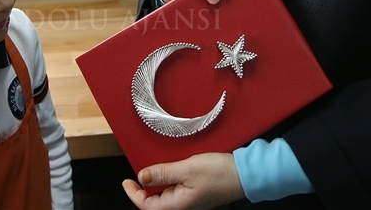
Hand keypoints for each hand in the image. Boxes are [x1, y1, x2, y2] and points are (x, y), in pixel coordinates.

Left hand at [122, 152, 244, 209]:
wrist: (244, 173)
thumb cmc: (219, 173)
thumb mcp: (186, 168)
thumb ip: (163, 173)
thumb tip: (142, 176)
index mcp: (178, 205)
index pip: (146, 206)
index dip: (133, 193)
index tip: (126, 180)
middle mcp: (183, 205)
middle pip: (155, 200)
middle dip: (145, 186)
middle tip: (139, 169)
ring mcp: (190, 199)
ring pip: (165, 193)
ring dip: (158, 180)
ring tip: (154, 164)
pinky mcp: (196, 192)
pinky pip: (176, 187)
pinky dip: (169, 177)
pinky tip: (171, 165)